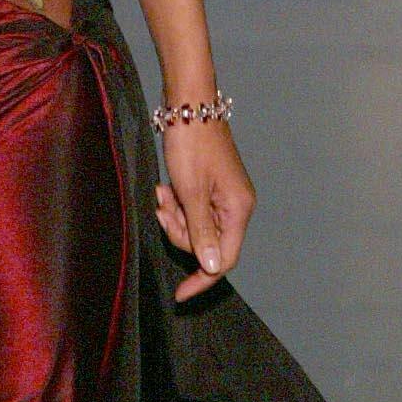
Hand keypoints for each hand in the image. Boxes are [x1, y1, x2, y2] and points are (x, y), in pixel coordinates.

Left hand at [153, 120, 255, 301]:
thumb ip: (202, 232)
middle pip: (207, 244)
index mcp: (238, 210)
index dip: (202, 279)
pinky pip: (193, 210)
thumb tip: (213, 268)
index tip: (179, 294)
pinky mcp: (212, 188)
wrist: (189, 106)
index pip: (224, 260)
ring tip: (162, 192)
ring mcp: (224, 197)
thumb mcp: (191, 192)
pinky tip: (165, 188)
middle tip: (162, 209)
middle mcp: (236, 207)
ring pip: (196, 227)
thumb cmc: (191, 145)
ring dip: (175, 216)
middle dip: (180, 233)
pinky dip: (177, 205)